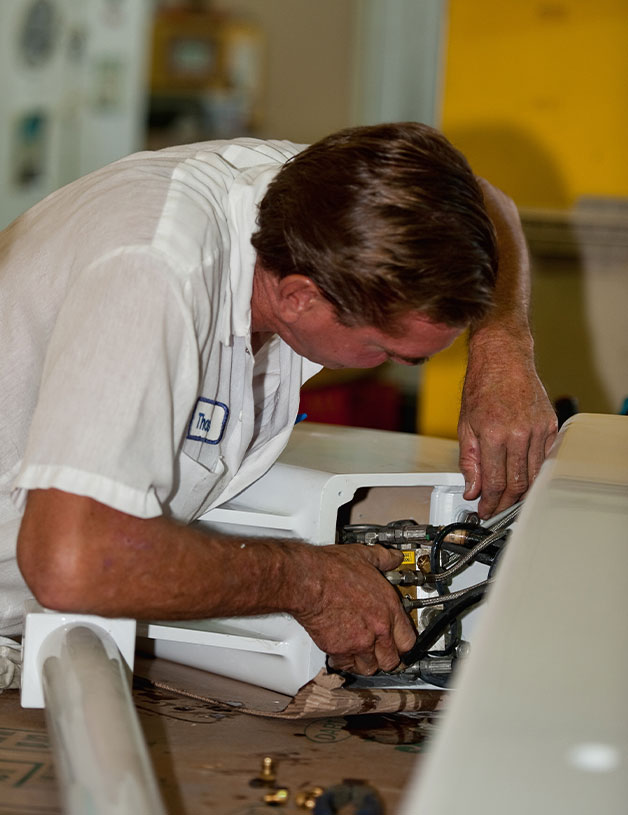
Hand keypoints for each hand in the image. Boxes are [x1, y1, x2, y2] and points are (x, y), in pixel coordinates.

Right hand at [294, 544, 416, 674]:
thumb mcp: (364, 556)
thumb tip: (394, 557)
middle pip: (392, 661)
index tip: (399, 642)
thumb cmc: (332, 570)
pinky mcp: (338, 650)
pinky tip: (341, 654)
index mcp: (388, 608)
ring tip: (362, 655)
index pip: (408, 640)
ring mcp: (358, 642)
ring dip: (366, 663)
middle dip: (387, 658)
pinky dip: (344, 663)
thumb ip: (384, 558)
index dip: (404, 643)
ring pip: (370, 668)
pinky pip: (346, 666)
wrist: (308, 580)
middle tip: (381, 652)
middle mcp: (377, 630)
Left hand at [458, 329, 557, 518]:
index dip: (489, 502)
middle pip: (517, 483)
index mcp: (494, 434)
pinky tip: (524, 476)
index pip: (495, 482)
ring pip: (534, 475)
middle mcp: (518, 434)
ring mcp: (537, 430)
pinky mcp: (550, 426)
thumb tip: (471, 489)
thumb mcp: (465, 426)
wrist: (503, 360)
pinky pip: (545, 459)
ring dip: (521, 491)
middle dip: (505, 502)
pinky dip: (535, 472)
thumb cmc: (481, 387)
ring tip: (508, 498)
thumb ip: (469, 462)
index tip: (484, 510)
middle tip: (495, 508)